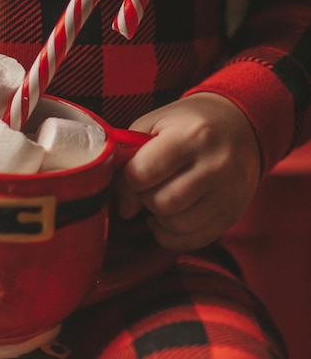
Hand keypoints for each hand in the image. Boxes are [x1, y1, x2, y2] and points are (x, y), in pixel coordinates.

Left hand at [117, 92, 260, 251]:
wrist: (240, 126)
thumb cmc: (188, 124)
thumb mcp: (154, 124)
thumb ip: (128, 159)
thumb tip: (124, 208)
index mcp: (192, 135)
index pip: (143, 173)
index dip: (129, 179)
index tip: (133, 175)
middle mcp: (217, 164)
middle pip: (161, 203)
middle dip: (145, 199)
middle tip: (149, 187)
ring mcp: (231, 191)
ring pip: (177, 225)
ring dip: (158, 219)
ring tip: (160, 200)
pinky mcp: (234, 213)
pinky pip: (194, 240)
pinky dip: (172, 236)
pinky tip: (169, 218)